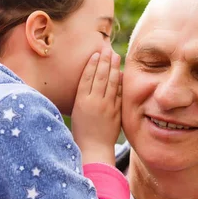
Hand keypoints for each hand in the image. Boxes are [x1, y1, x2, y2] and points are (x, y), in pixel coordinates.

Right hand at [71, 48, 121, 165]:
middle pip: (100, 76)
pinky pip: (119, 94)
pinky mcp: (116, 112)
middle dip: (104, 61)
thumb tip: (88, 82)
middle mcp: (94, 102)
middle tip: (108, 49)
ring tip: (115, 56)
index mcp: (81, 101)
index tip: (95, 53)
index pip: (87, 77)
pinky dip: (120, 82)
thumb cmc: (81, 132)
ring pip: (111, 82)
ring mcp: (106, 107)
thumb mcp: (76, 112)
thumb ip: (82, 97)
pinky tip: (121, 73)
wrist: (94, 149)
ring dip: (113, 67)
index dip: (91, 64)